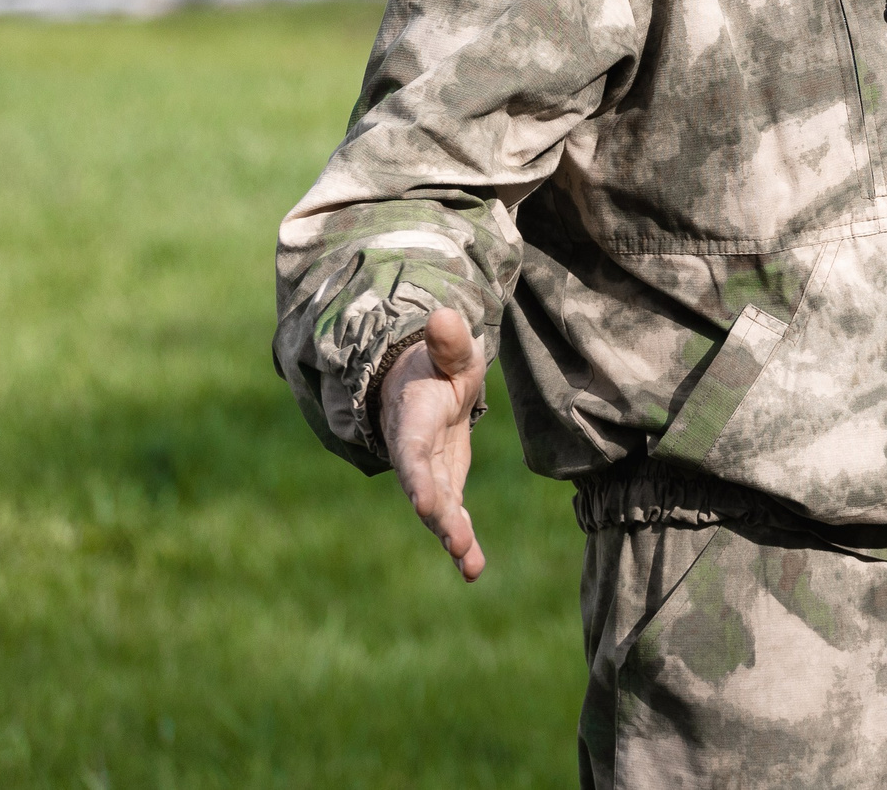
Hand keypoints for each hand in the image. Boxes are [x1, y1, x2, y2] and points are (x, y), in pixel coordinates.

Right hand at [381, 306, 489, 580]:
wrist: (421, 387)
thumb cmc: (437, 366)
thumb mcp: (449, 350)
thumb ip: (447, 341)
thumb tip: (444, 315)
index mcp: (413, 420)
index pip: (413, 451)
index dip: (418, 476)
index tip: (425, 500)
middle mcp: (416, 454)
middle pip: (425, 487)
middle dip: (438, 514)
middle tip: (455, 539)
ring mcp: (431, 474)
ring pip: (439, 509)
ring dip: (452, 535)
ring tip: (468, 563)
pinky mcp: (447, 487)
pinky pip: (454, 517)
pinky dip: (463, 542)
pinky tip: (473, 571)